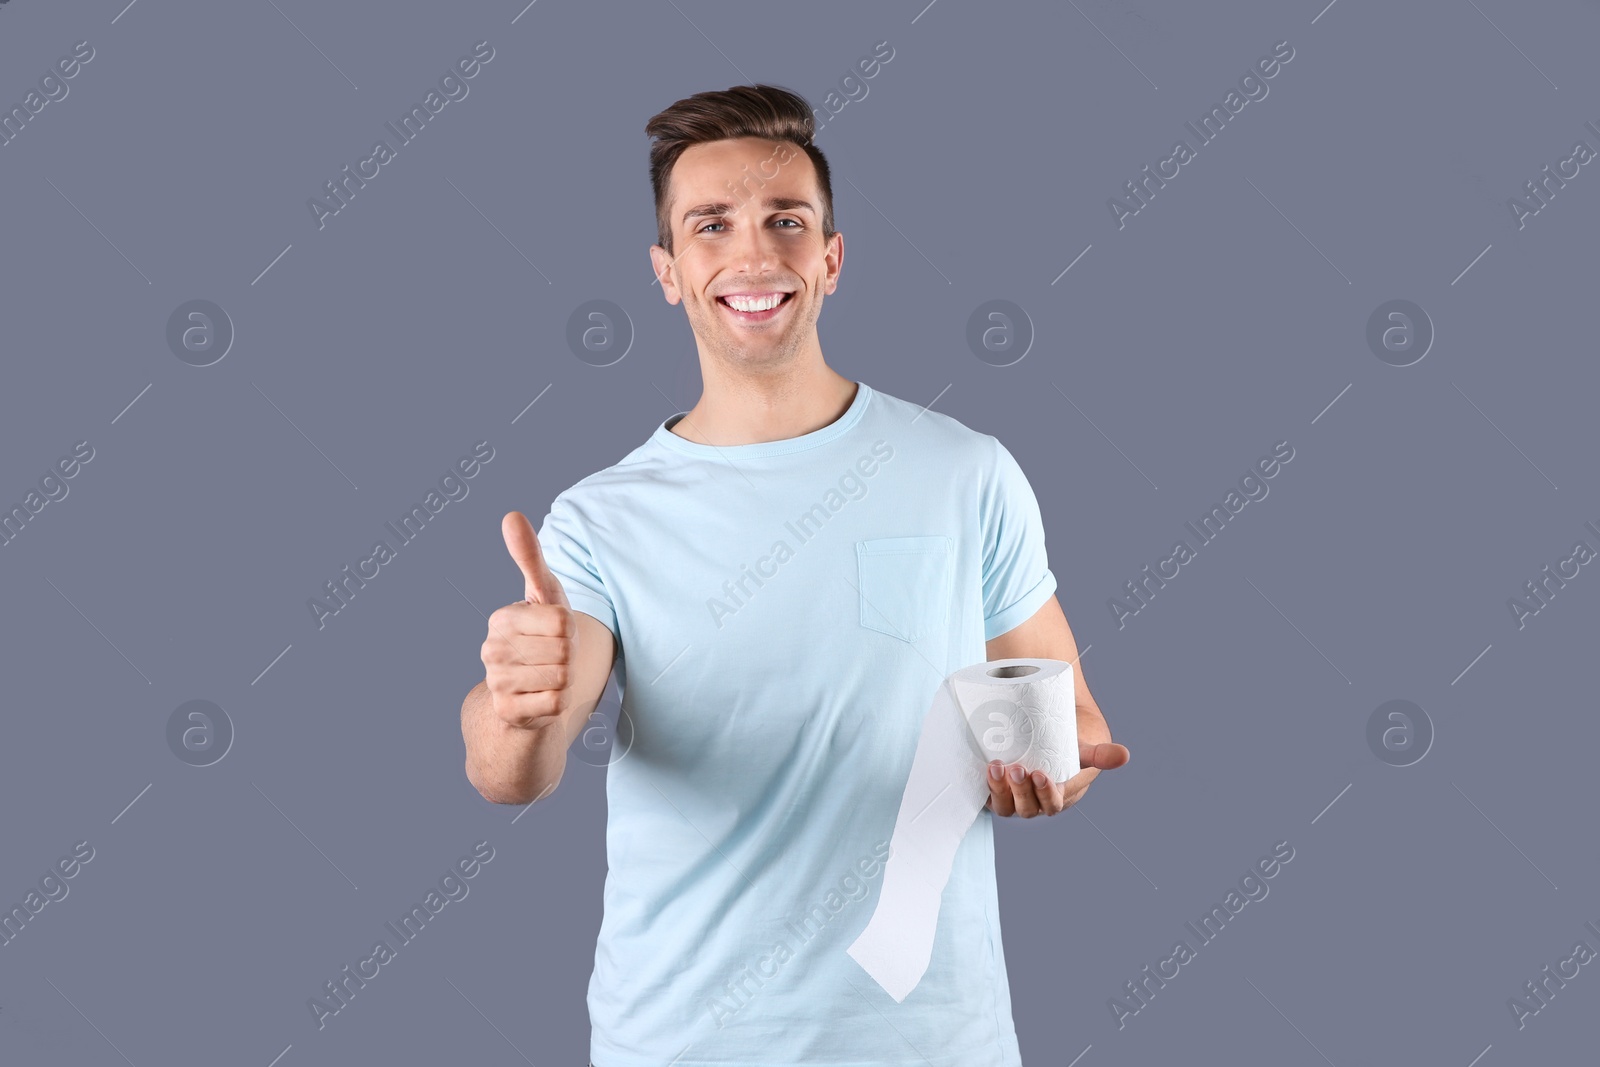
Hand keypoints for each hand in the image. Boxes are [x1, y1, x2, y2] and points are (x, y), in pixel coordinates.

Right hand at [481, 511, 575, 730]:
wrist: (526, 692)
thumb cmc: (542, 636)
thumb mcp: (543, 594)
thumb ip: (529, 557)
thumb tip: (511, 515)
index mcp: (500, 619)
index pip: (562, 621)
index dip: (570, 629)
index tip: (556, 634)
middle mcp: (491, 650)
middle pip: (564, 652)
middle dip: (568, 656)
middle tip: (553, 657)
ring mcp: (497, 683)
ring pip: (562, 678)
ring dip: (565, 679)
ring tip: (548, 675)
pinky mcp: (508, 712)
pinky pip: (557, 704)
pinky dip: (560, 703)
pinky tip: (542, 698)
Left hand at [985, 741, 1129, 817]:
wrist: (1047, 728)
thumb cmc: (1072, 741)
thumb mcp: (1086, 746)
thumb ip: (1101, 752)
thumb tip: (1124, 755)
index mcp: (1060, 796)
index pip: (1053, 803)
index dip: (1045, 793)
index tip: (1042, 774)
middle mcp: (1036, 801)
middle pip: (1027, 806)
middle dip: (1020, 790)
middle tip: (1018, 768)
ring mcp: (1014, 795)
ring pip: (1005, 805)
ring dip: (999, 789)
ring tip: (996, 767)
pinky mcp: (996, 787)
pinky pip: (988, 795)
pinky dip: (984, 787)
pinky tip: (980, 772)